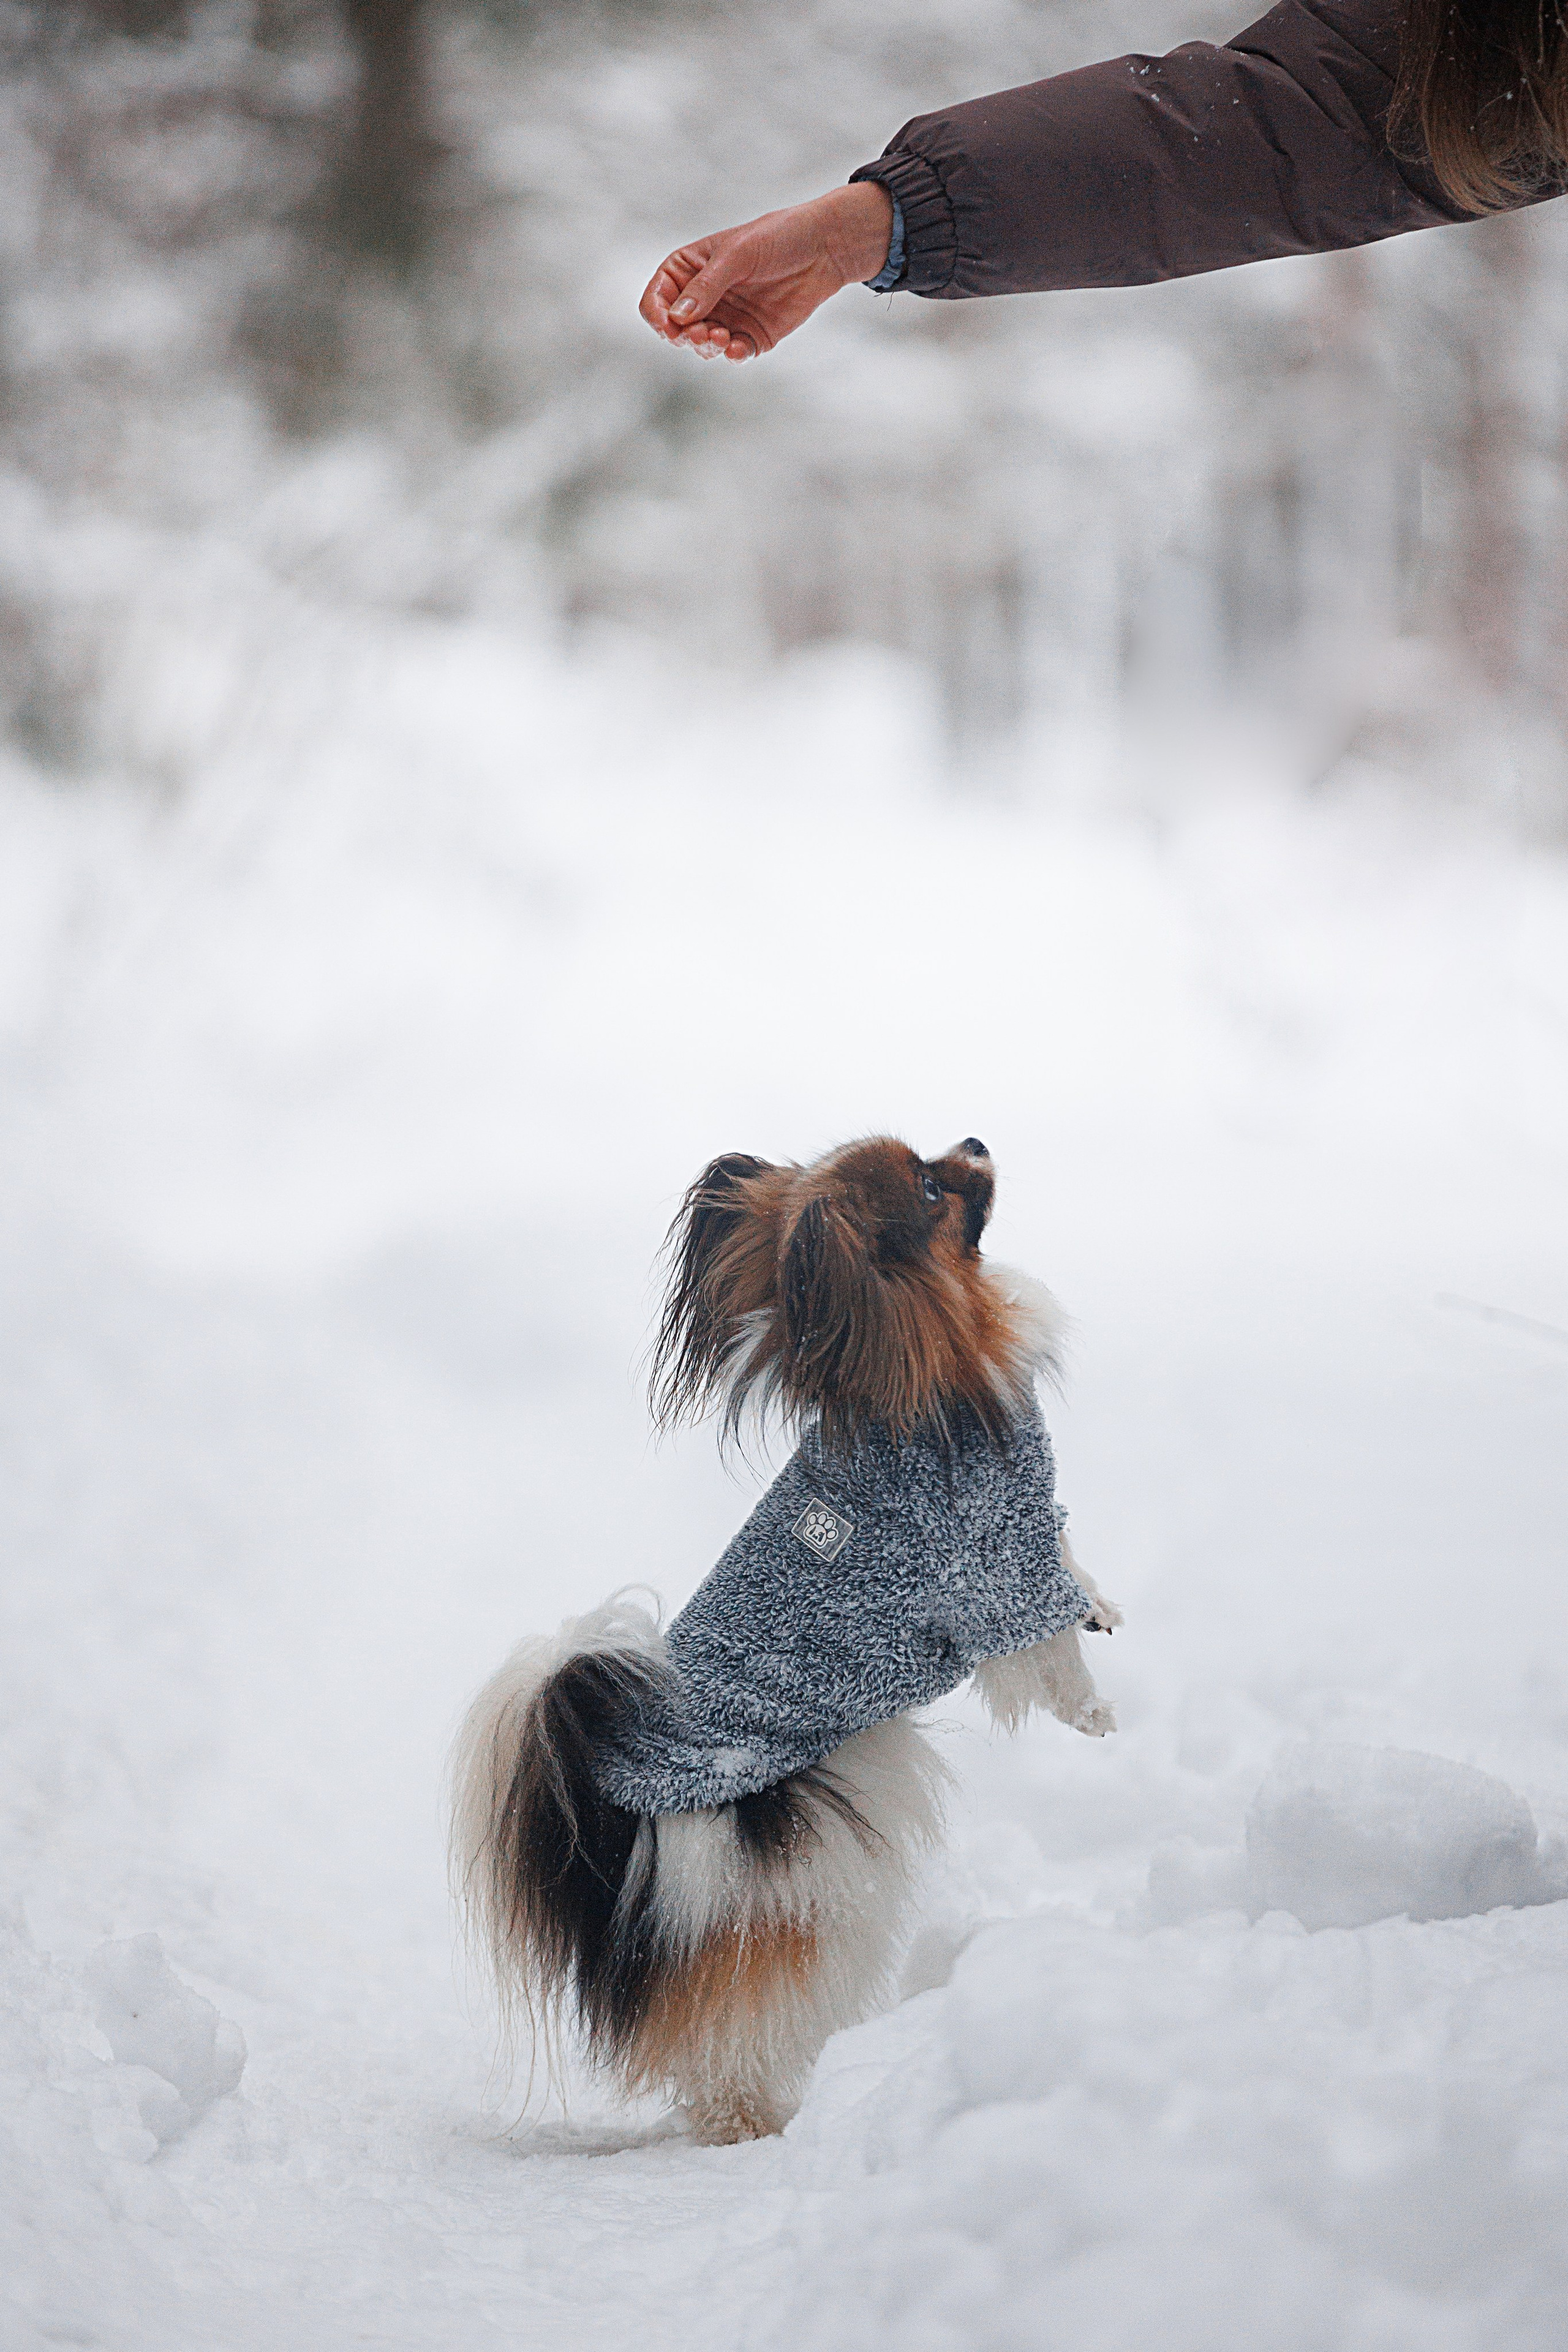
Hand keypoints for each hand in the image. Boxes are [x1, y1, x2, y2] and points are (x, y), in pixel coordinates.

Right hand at [639, 183, 894, 362]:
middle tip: (703, 333)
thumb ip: (707, 286)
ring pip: (701, 346)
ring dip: (706, 347)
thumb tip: (678, 318)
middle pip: (675, 329)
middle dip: (684, 336)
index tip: (669, 324)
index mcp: (689, 269)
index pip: (657, 298)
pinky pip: (732, 354)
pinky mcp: (751, 336)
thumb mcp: (737, 255)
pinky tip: (736, 350)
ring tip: (721, 339)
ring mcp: (726, 318)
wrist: (823, 249)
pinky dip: (731, 355)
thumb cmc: (777, 238)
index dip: (657, 315)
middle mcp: (704, 297)